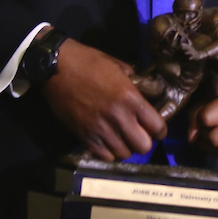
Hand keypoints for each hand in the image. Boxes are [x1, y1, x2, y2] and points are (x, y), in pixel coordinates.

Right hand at [41, 39, 166, 160]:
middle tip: (140, 133)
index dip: (160, 130)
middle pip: (143, 146)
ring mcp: (100, 130)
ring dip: (126, 147)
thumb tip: (144, 92)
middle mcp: (119, 118)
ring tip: (123, 137)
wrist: (57, 69)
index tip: (157, 128)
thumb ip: (135, 82)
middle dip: (145, 141)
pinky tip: (108, 142)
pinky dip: (109, 152)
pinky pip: (104, 156)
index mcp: (131, 98)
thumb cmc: (90, 62)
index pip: (157, 126)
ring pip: (124, 154)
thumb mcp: (119, 67)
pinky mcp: (84, 137)